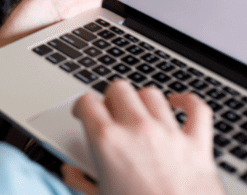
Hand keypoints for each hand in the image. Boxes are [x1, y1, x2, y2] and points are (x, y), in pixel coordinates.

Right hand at [71, 80, 224, 194]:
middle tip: (110, 113)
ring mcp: (169, 134)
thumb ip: (79, 180)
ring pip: (152, 95)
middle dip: (111, 98)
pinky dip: (187, 103)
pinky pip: (196, 109)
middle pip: (119, 89)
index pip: (86, 101)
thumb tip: (71, 172)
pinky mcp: (198, 145)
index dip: (82, 106)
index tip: (84, 113)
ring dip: (142, 101)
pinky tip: (178, 105)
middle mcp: (138, 130)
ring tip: (138, 113)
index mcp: (107, 142)